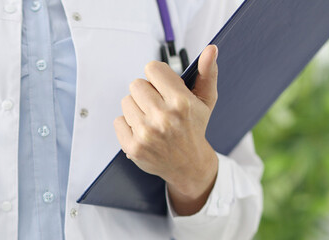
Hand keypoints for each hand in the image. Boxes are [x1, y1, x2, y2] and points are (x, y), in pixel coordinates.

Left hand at [113, 45, 219, 215]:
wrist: (189, 165)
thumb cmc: (195, 128)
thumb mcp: (205, 100)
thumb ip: (207, 72)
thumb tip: (211, 49)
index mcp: (181, 102)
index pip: (152, 68)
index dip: (158, 76)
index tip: (164, 87)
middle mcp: (163, 118)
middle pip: (136, 84)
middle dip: (146, 92)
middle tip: (158, 106)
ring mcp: (146, 134)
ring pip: (126, 101)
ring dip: (136, 108)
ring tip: (151, 119)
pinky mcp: (133, 147)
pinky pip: (118, 120)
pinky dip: (127, 124)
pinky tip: (143, 131)